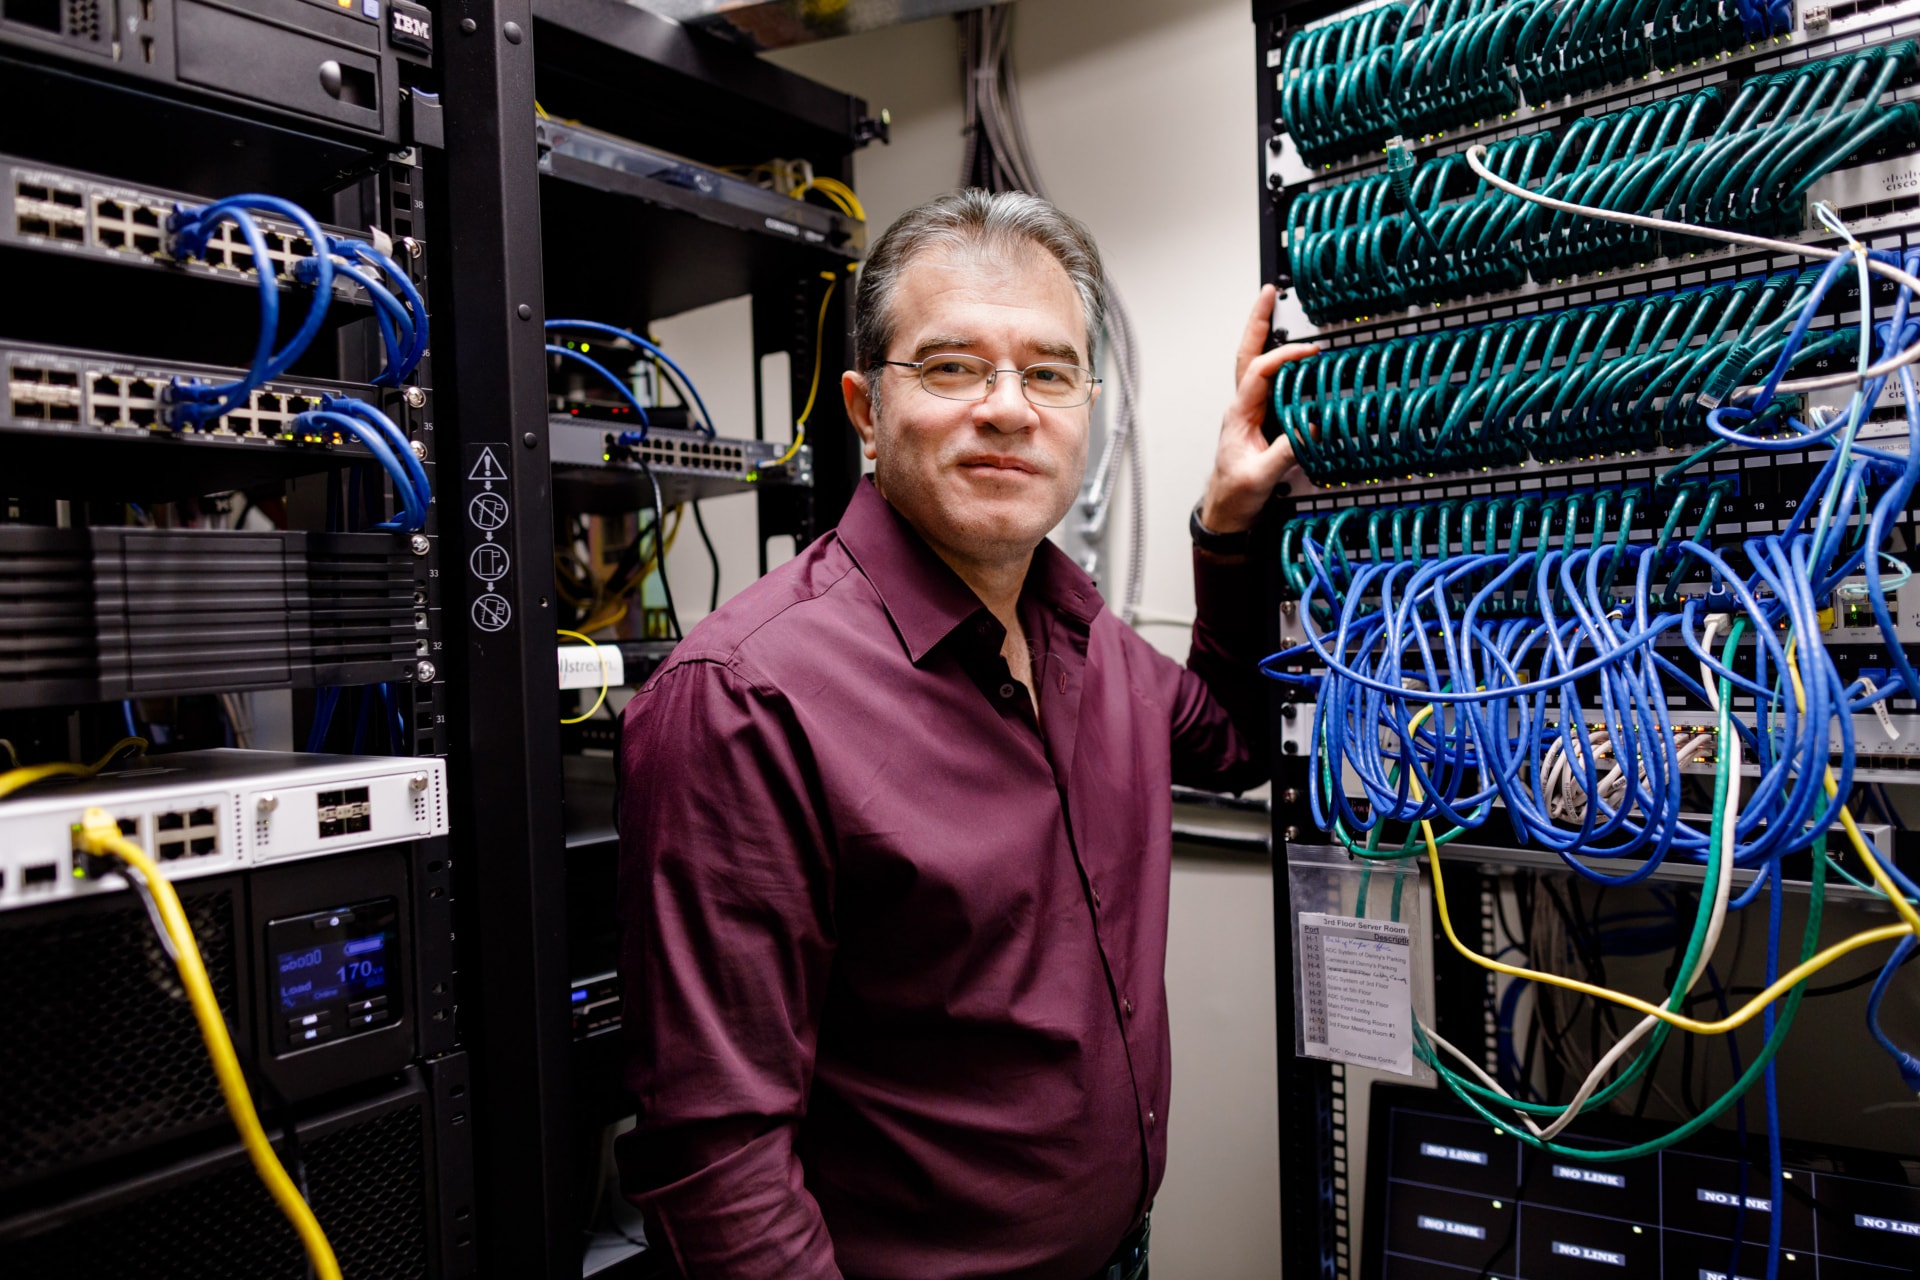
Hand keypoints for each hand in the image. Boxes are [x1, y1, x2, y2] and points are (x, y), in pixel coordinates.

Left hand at [1199, 285, 1317, 533]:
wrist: (1225, 513)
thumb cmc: (1236, 495)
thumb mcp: (1262, 477)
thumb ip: (1287, 451)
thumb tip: (1311, 427)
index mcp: (1239, 415)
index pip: (1260, 373)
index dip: (1284, 358)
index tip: (1310, 352)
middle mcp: (1242, 407)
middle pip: (1248, 355)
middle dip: (1258, 322)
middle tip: (1268, 293)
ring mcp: (1249, 411)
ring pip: (1255, 364)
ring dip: (1265, 335)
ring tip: (1275, 307)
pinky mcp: (1259, 419)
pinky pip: (1269, 383)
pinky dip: (1279, 362)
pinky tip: (1291, 353)